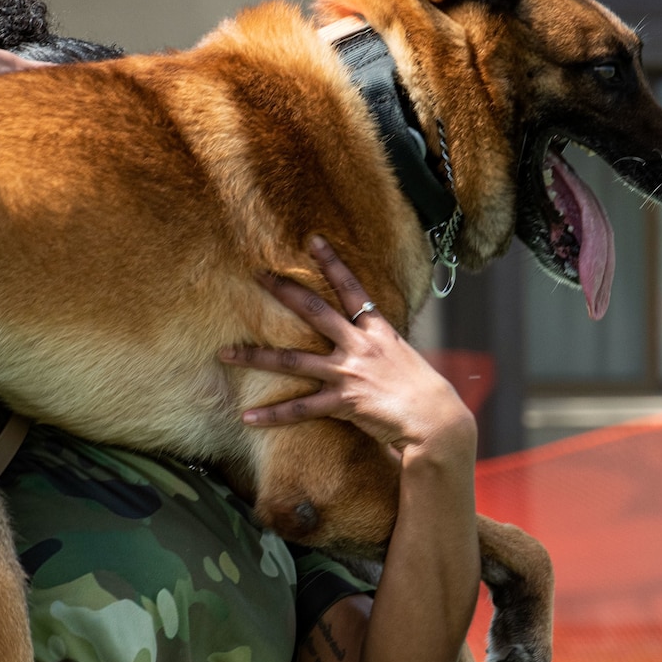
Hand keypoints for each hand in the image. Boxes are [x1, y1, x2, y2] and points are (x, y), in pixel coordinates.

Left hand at [219, 237, 476, 462]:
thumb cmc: (426, 395)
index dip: (331, 263)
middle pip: (314, 311)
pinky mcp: (343, 403)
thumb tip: (370, 342)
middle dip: (283, 290)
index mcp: (378, 331)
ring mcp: (349, 373)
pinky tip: (247, 417)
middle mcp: (360, 346)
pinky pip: (300, 409)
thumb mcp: (405, 360)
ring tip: (225, 354)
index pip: (352, 288)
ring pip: (292, 361)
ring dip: (255, 357)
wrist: (437, 422)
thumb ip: (382, 349)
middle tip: (256, 275)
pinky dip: (272, 415)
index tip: (312, 240)